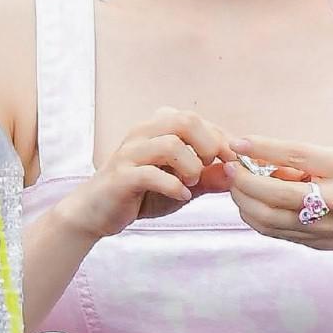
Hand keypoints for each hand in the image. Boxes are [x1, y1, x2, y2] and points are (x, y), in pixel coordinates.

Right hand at [60, 107, 239, 240]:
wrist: (96, 211)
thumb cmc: (142, 194)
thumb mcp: (182, 185)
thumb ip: (207, 178)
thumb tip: (236, 173)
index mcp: (158, 127)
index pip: (199, 121)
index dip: (222, 140)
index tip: (233, 162)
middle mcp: (144, 132)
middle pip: (186, 121)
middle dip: (208, 146)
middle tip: (209, 169)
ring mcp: (130, 152)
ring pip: (171, 144)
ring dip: (191, 167)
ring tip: (192, 184)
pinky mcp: (121, 176)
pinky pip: (152, 174)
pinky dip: (174, 187)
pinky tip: (181, 196)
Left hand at [224, 134, 332, 259]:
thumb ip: (301, 157)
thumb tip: (256, 152)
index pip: (298, 155)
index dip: (264, 148)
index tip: (238, 143)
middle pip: (278, 192)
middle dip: (246, 179)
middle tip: (230, 166)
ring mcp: (320, 225)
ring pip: (269, 216)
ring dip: (243, 198)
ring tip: (234, 182)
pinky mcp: (307, 241)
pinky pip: (268, 230)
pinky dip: (250, 214)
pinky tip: (245, 200)